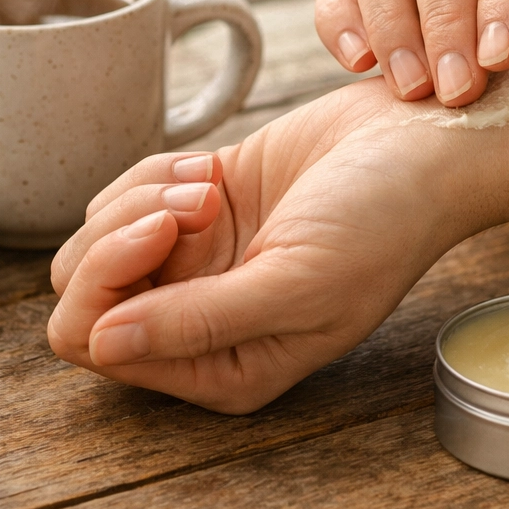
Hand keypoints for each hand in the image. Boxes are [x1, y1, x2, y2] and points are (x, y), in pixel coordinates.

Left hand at [48, 77, 467, 413]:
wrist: (420, 144)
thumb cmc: (381, 220)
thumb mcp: (298, 281)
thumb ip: (199, 324)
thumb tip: (102, 343)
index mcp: (225, 364)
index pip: (102, 345)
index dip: (113, 282)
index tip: (172, 227)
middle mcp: (202, 320)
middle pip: (88, 292)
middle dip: (123, 234)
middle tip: (195, 203)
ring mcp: (199, 261)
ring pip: (100, 238)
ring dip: (146, 198)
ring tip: (212, 187)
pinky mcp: (199, 205)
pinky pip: (128, 194)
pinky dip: (157, 172)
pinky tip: (212, 170)